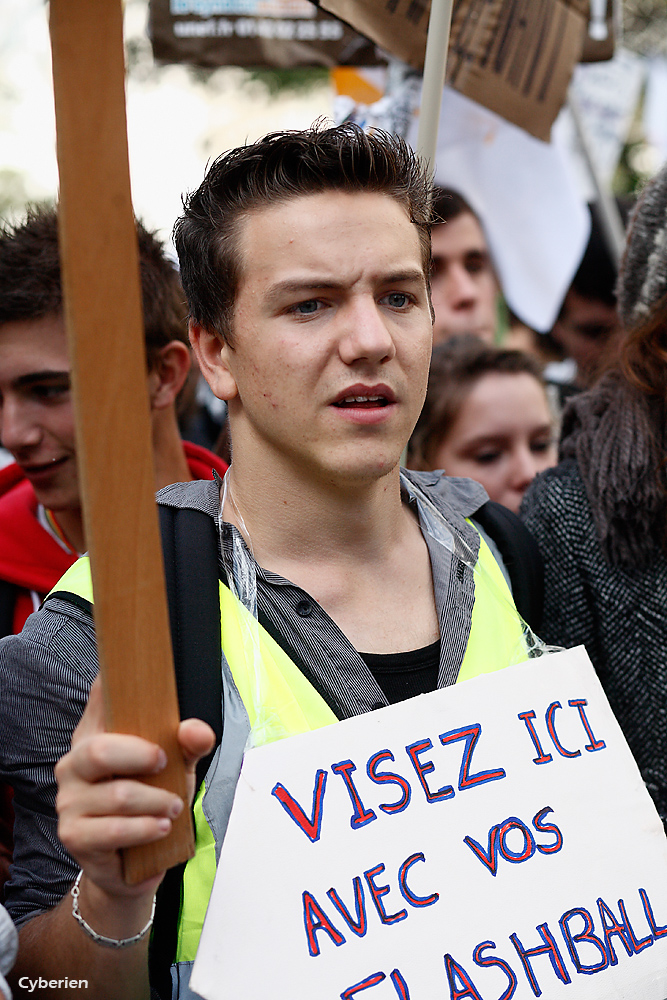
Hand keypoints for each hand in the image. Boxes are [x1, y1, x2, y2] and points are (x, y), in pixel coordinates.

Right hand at [56, 678, 214, 903]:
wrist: (133, 864)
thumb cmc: (151, 803)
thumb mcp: (177, 769)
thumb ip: (189, 746)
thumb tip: (198, 730)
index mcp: (95, 736)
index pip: (99, 700)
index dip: (109, 683)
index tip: (127, 674)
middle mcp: (74, 764)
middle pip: (100, 750)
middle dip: (141, 756)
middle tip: (166, 763)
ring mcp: (69, 800)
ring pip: (117, 795)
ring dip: (156, 802)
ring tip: (174, 806)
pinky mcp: (74, 835)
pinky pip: (114, 830)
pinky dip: (146, 829)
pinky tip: (161, 827)